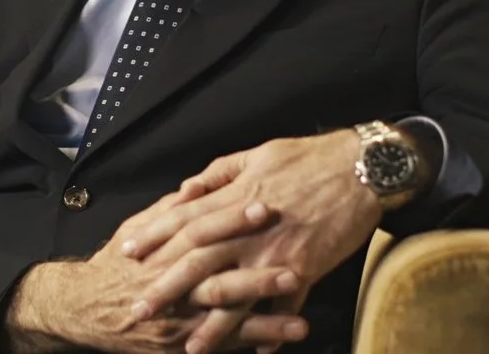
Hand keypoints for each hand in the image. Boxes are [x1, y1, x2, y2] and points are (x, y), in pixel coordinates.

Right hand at [2, 189, 308, 352]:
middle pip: (217, 275)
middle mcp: (173, 287)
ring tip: (301, 303)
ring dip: (265, 311)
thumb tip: (195, 188)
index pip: (201, 232)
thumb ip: (167, 212)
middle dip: (256, 268)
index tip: (263, 204)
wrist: (83, 309)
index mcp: (163, 252)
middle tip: (294, 255)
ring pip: (227, 316)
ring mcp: (180, 320)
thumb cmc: (116, 266)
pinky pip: (227, 345)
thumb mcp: (135, 231)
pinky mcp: (186, 346)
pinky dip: (260, 340)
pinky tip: (290, 335)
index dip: (231, 219)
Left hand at [117, 131, 383, 352]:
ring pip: (236, 296)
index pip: (183, 220)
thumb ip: (217, 175)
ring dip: (212, 327)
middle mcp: (249, 231)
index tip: (127, 253)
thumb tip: (185, 192)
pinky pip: (283, 309)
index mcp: (235, 198)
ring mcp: (276, 255)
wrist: (362, 169)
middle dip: (166, 289)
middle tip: (139, 310)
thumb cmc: (308, 158)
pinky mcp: (305, 271)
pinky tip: (258, 352)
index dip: (153, 236)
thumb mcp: (256, 154)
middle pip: (197, 263)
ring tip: (191, 348)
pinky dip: (271, 332)